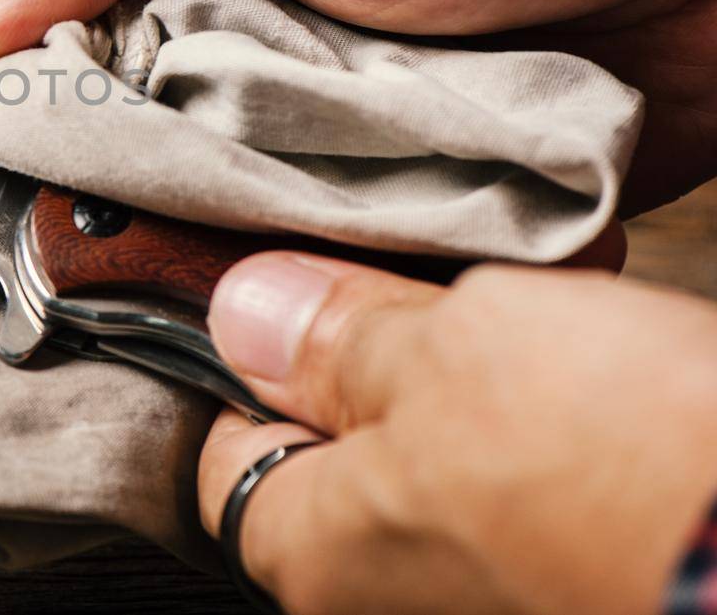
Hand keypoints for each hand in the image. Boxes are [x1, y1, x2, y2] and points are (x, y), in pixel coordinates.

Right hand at [0, 0, 716, 212]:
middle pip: (93, 69)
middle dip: (65, 145)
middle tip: (12, 232)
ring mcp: (303, 60)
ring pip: (180, 159)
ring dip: (167, 210)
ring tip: (112, 278)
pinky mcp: (372, 149)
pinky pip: (278, 212)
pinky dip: (259, 247)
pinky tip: (221, 289)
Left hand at [198, 254, 716, 614]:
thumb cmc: (635, 472)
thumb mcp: (459, 350)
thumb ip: (340, 339)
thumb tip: (249, 313)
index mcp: (321, 558)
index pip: (225, 450)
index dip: (253, 358)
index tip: (300, 290)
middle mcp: (393, 603)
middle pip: (348, 448)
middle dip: (392, 348)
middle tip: (440, 278)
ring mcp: (494, 599)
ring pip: (452, 454)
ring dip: (489, 365)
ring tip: (548, 302)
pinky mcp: (579, 577)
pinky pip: (537, 482)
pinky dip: (560, 408)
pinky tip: (604, 344)